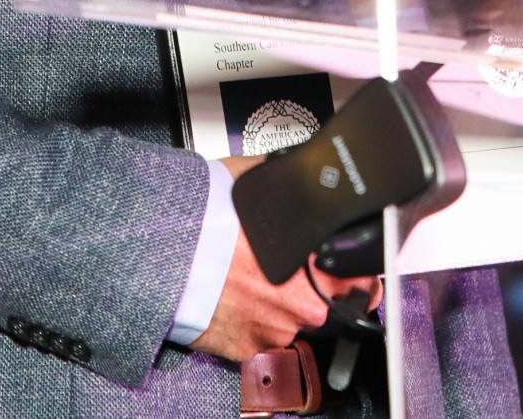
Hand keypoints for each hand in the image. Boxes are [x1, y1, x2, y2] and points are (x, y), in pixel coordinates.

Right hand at [190, 155, 382, 363]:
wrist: (159, 253)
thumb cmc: (205, 218)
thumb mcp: (258, 182)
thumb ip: (292, 186)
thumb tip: (304, 172)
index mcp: (317, 268)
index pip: (363, 283)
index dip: (357, 275)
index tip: (348, 271)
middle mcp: (302, 308)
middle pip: (328, 304)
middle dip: (312, 288)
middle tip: (283, 267)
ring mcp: (273, 333)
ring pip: (290, 321)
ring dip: (276, 303)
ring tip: (247, 277)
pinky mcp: (245, 350)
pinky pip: (259, 337)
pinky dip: (249, 319)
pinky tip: (232, 295)